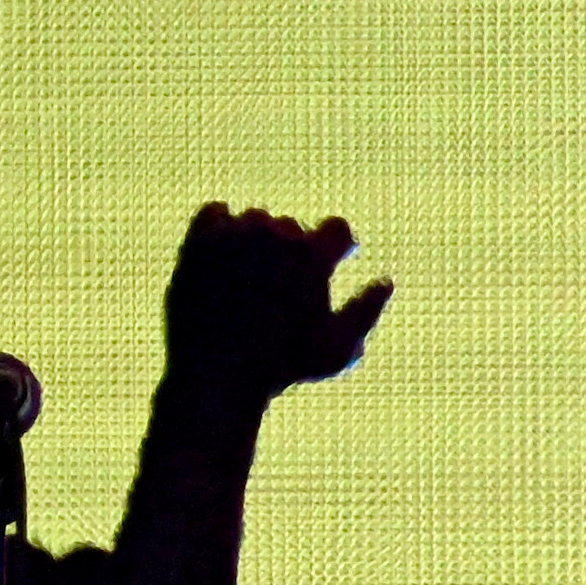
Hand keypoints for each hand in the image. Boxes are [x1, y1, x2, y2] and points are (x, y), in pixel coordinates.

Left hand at [162, 205, 387, 410]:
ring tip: (255, 274)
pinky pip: (216, 212)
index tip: (335, 261)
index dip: (338, 246)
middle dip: (294, 250)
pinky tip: (228, 251)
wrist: (217, 372)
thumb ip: (366, 311)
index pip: (337, 227)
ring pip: (255, 220)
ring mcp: (235, 236)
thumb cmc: (284, 366)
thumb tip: (386, 282)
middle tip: (285, 284)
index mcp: (313, 257)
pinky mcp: (199, 242)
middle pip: (293, 227)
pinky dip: (224, 227)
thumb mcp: (338, 349)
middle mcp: (275, 237)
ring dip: (259, 239)